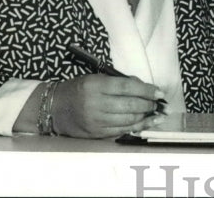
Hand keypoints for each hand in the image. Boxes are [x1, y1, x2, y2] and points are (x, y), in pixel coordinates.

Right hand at [51, 75, 165, 137]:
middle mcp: (96, 104)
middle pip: (130, 105)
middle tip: (159, 104)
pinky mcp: (96, 134)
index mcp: (96, 85)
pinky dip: (135, 127)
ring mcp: (96, 121)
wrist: (54, 108)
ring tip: (157, 115)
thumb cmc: (77, 89)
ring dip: (146, 118)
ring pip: (127, 120)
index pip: (127, 87)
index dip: (146, 90)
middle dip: (149, 105)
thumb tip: (143, 87)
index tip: (160, 92)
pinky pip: (120, 131)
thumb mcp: (95, 78)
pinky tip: (145, 124)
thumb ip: (118, 82)